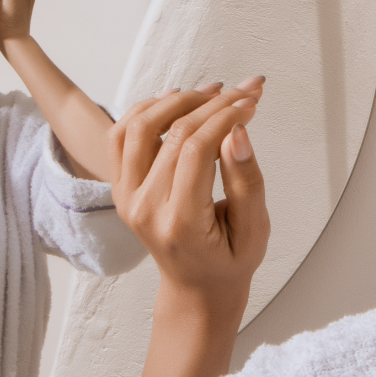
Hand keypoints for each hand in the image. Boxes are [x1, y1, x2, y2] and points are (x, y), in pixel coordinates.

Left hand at [111, 81, 268, 317]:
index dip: (226, 117)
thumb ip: (247, 182)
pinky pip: (121, 135)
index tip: (252, 102)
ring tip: (211, 92)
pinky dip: (146, 110)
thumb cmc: (229, 260)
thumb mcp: (254, 230)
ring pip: (140, 126)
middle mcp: (144, 208)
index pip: (197, 150)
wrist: (196, 285)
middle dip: (214, 103)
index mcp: (178, 223)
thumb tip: (237, 133)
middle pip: (174, 134)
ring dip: (178, 100)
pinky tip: (177, 101)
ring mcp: (126, 196)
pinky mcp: (121, 186)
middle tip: (244, 91)